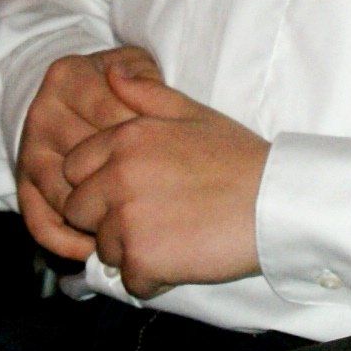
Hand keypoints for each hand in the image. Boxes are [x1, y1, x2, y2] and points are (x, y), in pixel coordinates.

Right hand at [14, 47, 161, 258]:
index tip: (173, 165)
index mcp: (69, 77)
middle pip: (90, 161)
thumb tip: (135, 85)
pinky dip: (69, 243)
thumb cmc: (122, 89)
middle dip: (128, 187)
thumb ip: (146, 79)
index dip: (147, 146)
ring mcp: (31, 151)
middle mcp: (43, 112)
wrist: (75, 102)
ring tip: (137, 233)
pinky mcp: (23, 185)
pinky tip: (98, 249)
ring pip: (65, 196)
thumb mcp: (139, 69)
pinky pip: (42, 223)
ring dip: (99, 221)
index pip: (112, 117)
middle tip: (163, 208)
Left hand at [55, 63, 267, 298]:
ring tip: (174, 237)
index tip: (131, 191)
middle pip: (79, 211)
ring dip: (132, 250)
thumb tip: (110, 71)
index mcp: (124, 139)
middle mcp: (117, 177)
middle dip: (106, 219)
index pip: (72, 169)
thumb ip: (144, 94)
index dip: (96, 184)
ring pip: (103, 248)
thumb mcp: (193, 112)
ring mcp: (127, 220)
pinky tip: (184, 258)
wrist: (278, 203)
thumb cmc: (239, 159)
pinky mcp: (143, 258)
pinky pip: (131, 279)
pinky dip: (154, 278)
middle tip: (153, 219)